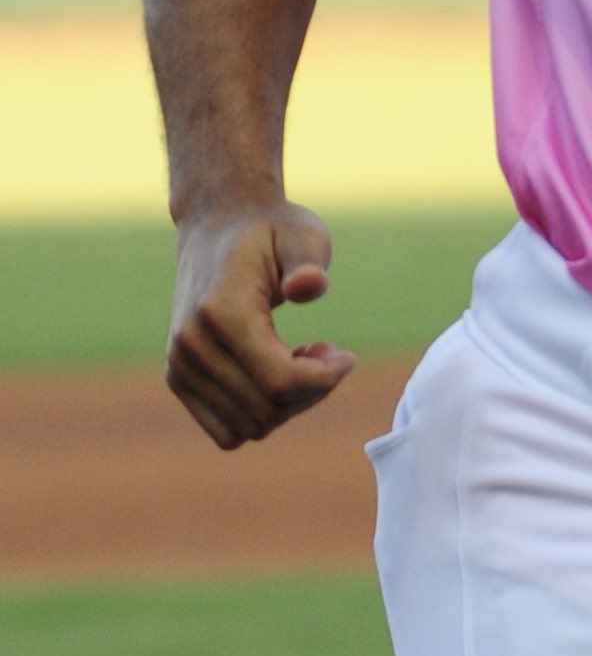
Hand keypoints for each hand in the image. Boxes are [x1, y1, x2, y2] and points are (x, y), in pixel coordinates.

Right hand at [166, 200, 357, 448]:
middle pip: (267, 410)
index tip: (348, 357)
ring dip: (288, 405)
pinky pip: (226, 430)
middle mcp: (192, 346)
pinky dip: (260, 415)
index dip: (325, 380)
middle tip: (329, 353)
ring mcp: (180, 365)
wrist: (218, 225)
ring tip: (304, 360)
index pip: (279, 381)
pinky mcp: (179, 378)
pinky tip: (278, 374)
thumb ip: (309, 262)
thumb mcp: (302, 234)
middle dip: (312, 391)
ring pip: (247, 427)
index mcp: (222, 312)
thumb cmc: (271, 230)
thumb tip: (308, 286)